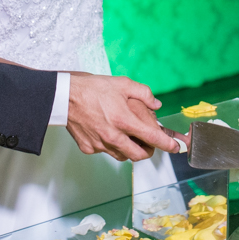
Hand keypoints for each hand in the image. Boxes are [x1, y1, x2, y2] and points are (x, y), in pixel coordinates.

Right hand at [65, 72, 182, 161]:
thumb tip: (156, 104)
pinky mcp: (88, 148)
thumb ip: (144, 94)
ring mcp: (99, 144)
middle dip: (148, 151)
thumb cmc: (90, 88)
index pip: (153, 138)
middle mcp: (113, 136)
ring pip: (122, 156)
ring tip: (129, 137)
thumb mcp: (122, 83)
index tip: (175, 147)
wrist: (63, 96)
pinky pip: (105, 151)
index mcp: (124, 121)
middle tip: (150, 143)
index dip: (167, 145)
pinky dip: (110, 145)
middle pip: (139, 155)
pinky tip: (108, 133)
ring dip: (129, 150)